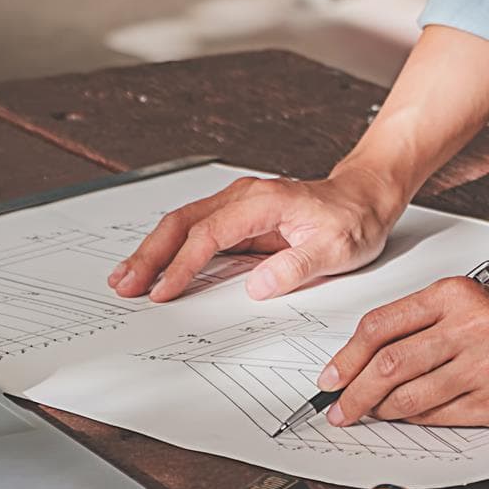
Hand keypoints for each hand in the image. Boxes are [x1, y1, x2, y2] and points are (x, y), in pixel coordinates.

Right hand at [109, 167, 404, 301]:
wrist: (363, 198)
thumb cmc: (352, 220)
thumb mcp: (337, 248)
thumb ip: (297, 266)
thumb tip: (259, 285)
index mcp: (263, 202)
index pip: (210, 234)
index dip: (184, 264)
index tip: (165, 291)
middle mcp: (242, 198)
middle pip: (181, 222)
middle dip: (149, 254)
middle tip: (125, 284)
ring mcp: (236, 206)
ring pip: (180, 224)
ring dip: (151, 251)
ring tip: (126, 279)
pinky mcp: (236, 219)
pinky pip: (193, 232)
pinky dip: (168, 249)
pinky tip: (153, 268)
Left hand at [320, 279, 488, 428]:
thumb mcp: (470, 304)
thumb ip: (420, 323)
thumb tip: (361, 359)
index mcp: (456, 294)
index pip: (381, 325)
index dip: (346, 357)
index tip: (330, 377)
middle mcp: (471, 325)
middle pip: (388, 364)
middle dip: (353, 392)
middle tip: (339, 407)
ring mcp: (485, 365)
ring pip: (409, 396)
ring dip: (380, 411)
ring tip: (369, 414)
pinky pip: (438, 416)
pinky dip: (413, 419)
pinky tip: (405, 417)